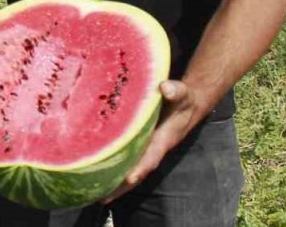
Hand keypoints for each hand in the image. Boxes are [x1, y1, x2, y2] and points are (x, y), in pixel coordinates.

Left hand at [102, 80, 202, 203]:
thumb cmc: (183, 98)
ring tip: (97, 197)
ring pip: (131, 169)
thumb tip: (165, 88)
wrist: (189, 103)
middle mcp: (154, 148)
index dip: (141, 167)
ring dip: (117, 184)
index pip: (151, 156)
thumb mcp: (182, 93)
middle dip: (123, 185)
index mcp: (163, 139)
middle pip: (138, 171)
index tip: (129, 179)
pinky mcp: (141, 146)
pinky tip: (100, 181)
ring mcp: (147, 149)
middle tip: (103, 198)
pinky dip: (117, 172)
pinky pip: (128, 161)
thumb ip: (175, 90)